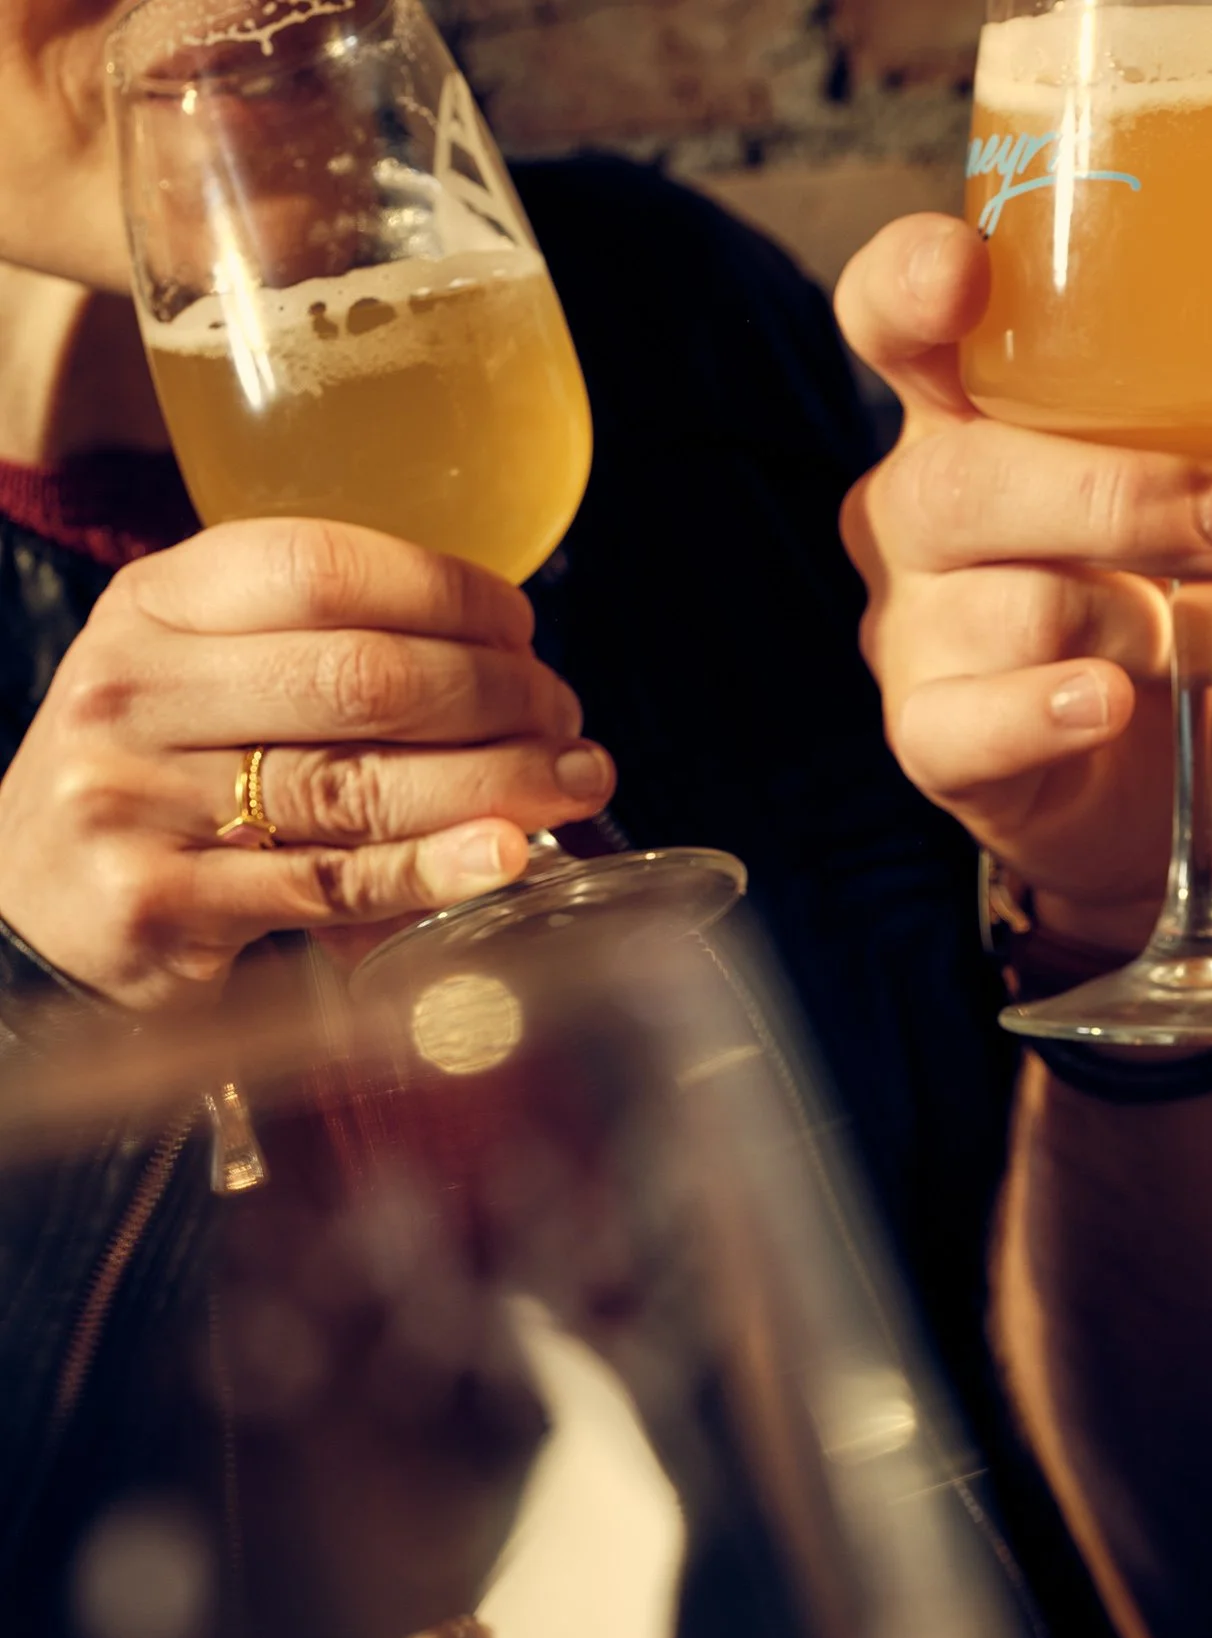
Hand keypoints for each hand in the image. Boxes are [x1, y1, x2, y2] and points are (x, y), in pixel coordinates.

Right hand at [0, 520, 615, 1009]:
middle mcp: (137, 690)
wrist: (25, 909)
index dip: (445, 593)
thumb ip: (305, 653)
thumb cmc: (147, 786)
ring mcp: (141, 797)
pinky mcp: (165, 901)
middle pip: (359, 679)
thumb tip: (491, 656)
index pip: (321, 569)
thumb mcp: (189, 682)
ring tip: (571, 783)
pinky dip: (434, 871)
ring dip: (493, 784)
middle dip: (494, 697)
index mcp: (151, 606)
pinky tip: (505, 856)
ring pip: (358, 784)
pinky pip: (333, 882)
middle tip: (564, 722)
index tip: (520, 631)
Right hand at [835, 217, 1211, 945]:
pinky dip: (1046, 711)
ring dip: (1154, 620)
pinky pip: (968, 722)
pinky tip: (1111, 703)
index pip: (897, 320)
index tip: (966, 274)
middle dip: (1122, 496)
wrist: (1211, 792)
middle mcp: (925, 508)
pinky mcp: (936, 740)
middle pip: (966, 476)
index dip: (908, 287)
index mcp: (984, 411)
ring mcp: (921, 629)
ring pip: (1005, 602)